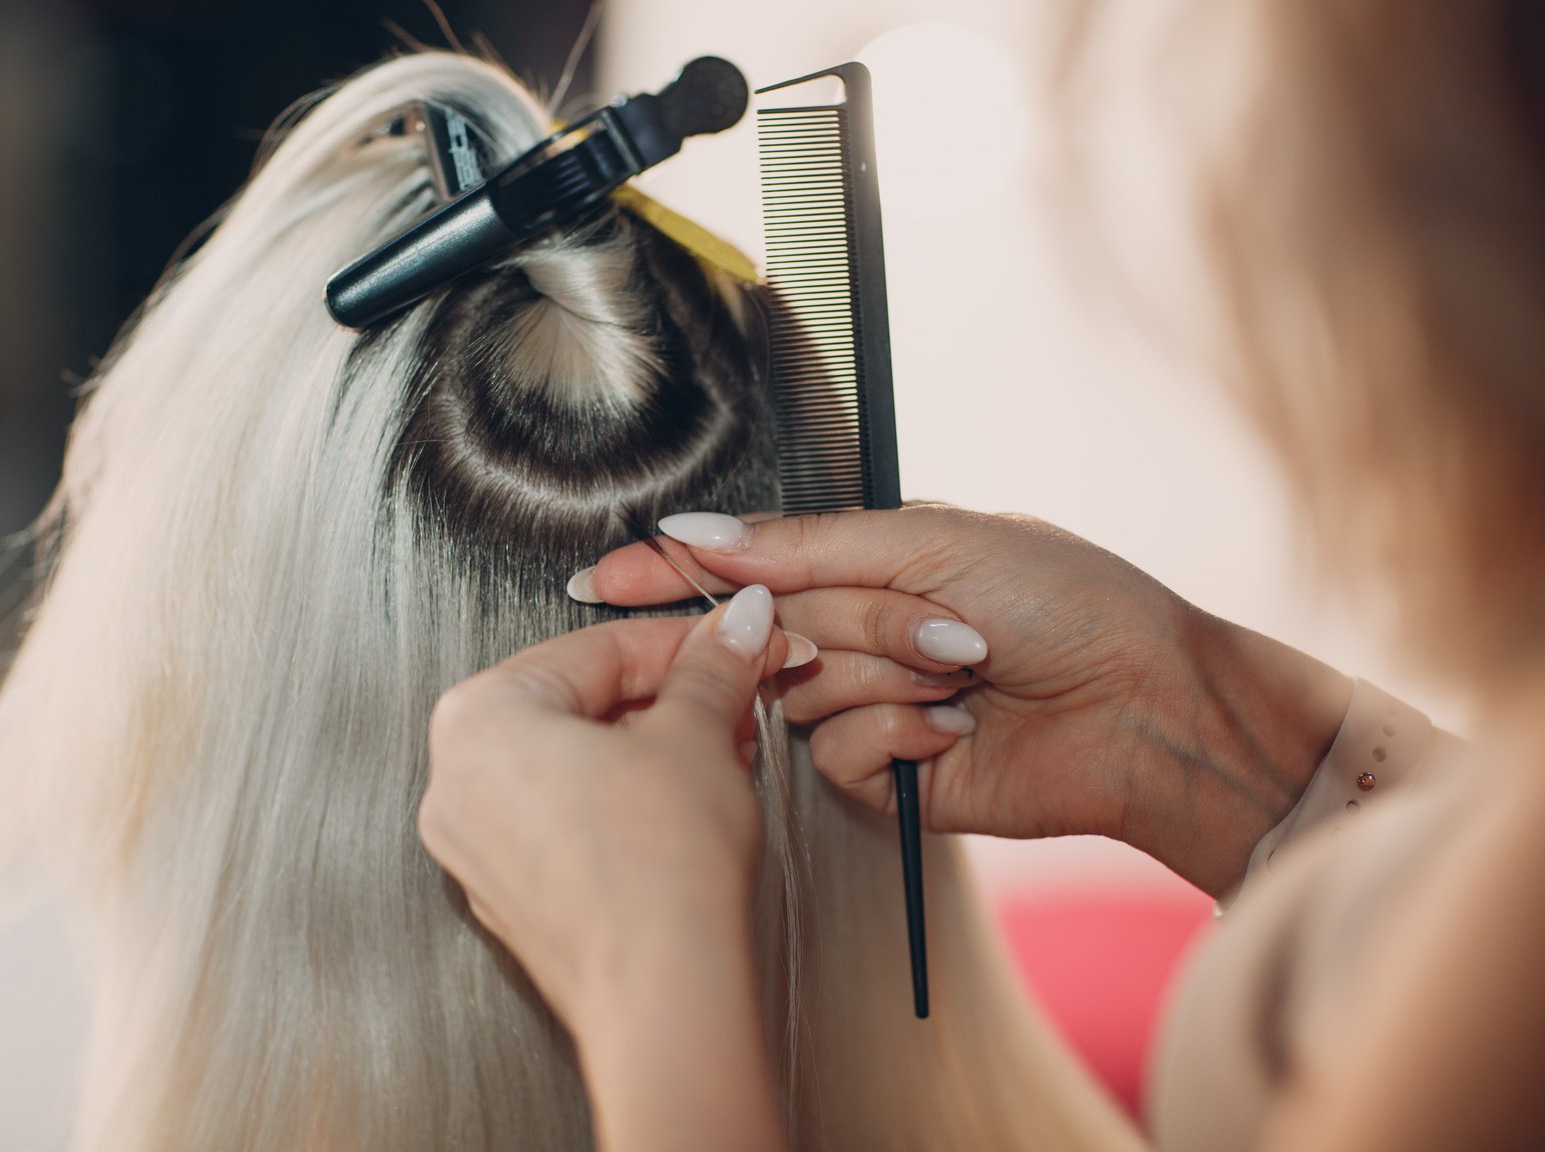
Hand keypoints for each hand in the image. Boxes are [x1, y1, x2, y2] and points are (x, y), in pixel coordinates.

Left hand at [419, 588, 790, 1150]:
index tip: (729, 642)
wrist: (661, 993)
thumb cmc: (658, 873)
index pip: (596, 649)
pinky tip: (681, 811)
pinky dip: (620, 805)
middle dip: (667, 701)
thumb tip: (732, 627)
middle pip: (578, 706)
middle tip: (731, 699)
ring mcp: (476, 848)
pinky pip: (565, 822)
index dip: (682, 644)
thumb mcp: (697, 736)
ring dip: (649, 751)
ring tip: (719, 755)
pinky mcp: (510, 898)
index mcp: (478, 718)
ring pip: (572, 766)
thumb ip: (710, 667)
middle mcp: (456, 782)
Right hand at [577, 505, 1351, 896]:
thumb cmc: (1065, 601)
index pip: (740, 564)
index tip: (597, 575)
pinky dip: (898, 734)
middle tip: (946, 631)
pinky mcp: (886, 776)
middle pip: (777, 629)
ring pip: (801, 695)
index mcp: (864, 561)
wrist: (1145, 706)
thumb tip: (698, 527)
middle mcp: (856, 633)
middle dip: (860, 625)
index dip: (668, 571)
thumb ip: (804, 543)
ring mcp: (867, 704)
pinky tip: (958, 730)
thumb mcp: (933, 540)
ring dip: (890, 675)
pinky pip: (837, 755)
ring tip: (968, 674)